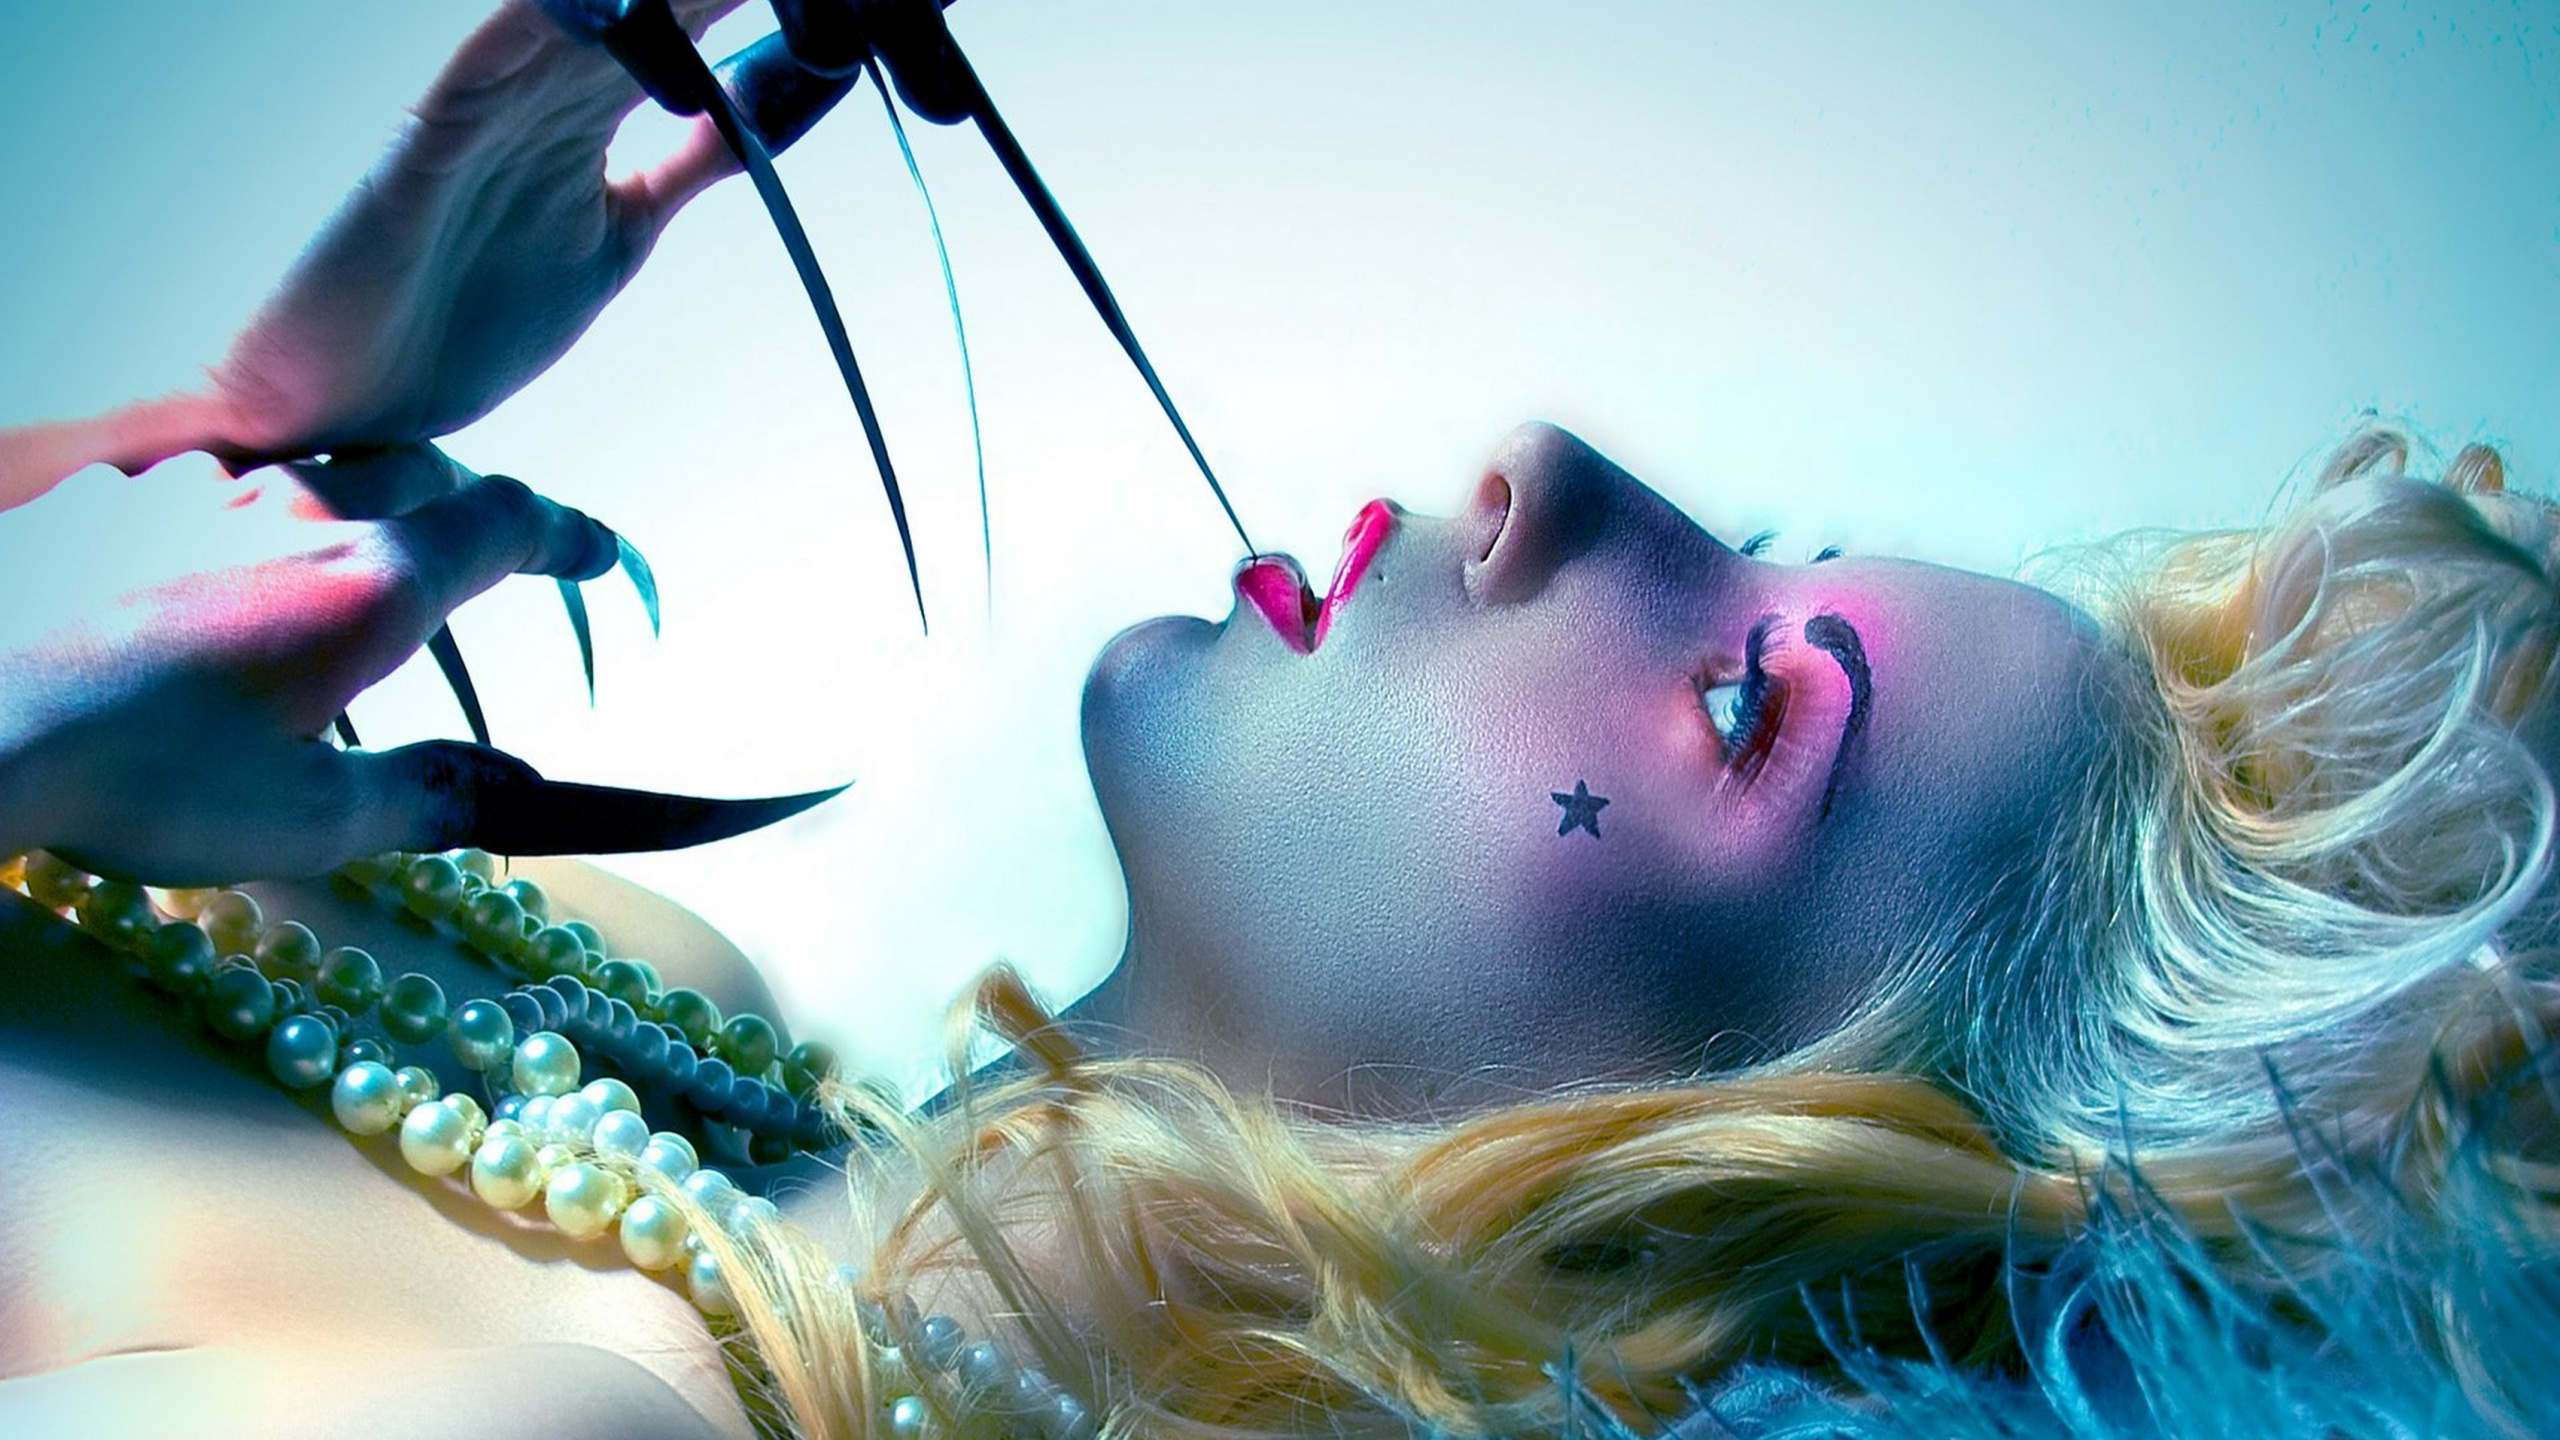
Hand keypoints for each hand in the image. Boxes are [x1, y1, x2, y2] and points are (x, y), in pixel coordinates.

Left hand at [0, 449, 618, 883]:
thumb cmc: (143, 780)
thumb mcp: (314, 819)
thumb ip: (430, 793)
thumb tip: (519, 790)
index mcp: (373, 581)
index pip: (505, 524)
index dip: (567, 535)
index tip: (598, 553)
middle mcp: (297, 511)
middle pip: (417, 469)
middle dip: (463, 506)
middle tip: (476, 554)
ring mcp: (194, 493)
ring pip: (306, 470)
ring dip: (342, 509)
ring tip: (327, 572)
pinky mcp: (106, 500)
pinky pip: (199, 488)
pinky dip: (233, 523)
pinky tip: (198, 580)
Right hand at [202, 0, 760, 467]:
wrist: (355, 405)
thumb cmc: (466, 315)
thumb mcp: (620, 233)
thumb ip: (689, 168)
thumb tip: (765, 126)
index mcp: (592, 105)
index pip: (695, 21)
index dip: (767, 2)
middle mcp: (545, 84)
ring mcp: (490, 102)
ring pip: (586, 9)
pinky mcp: (430, 137)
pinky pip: (488, 58)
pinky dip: (542, 21)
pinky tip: (598, 2)